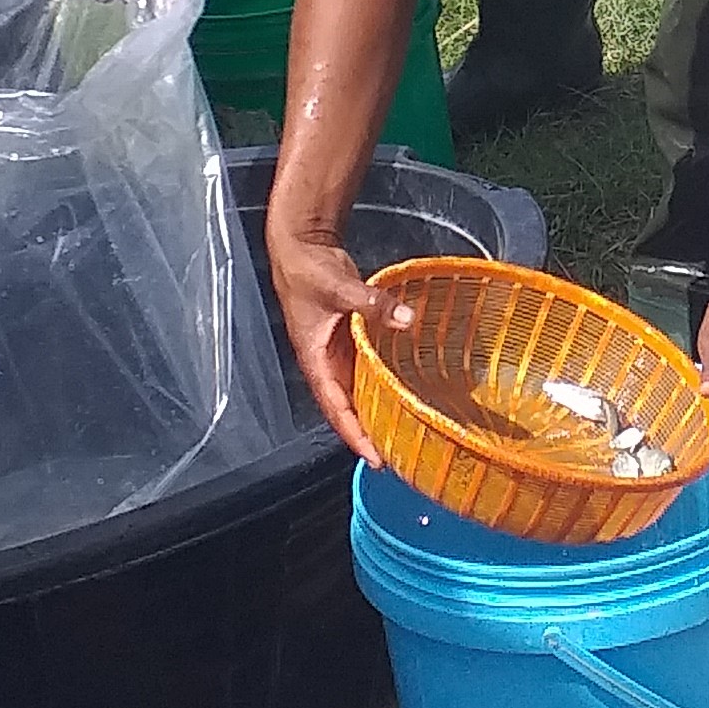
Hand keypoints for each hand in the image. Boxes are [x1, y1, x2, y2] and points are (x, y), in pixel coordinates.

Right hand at [265, 231, 387, 464]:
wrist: (301, 249)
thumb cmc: (308, 272)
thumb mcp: (338, 288)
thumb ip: (372, 303)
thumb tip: (406, 316)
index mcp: (315, 362)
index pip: (336, 409)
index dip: (356, 435)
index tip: (375, 458)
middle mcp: (327, 365)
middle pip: (349, 409)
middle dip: (371, 433)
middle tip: (400, 456)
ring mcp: (338, 354)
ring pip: (359, 391)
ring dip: (378, 411)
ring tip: (406, 433)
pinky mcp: (350, 340)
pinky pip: (367, 368)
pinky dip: (384, 382)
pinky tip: (405, 392)